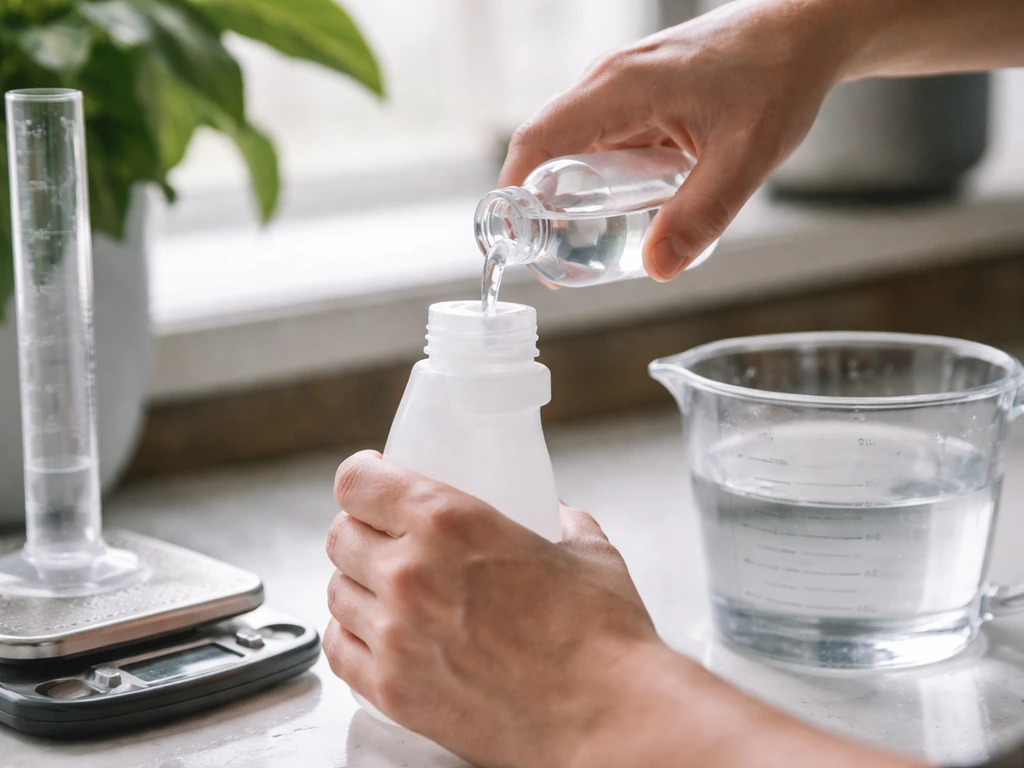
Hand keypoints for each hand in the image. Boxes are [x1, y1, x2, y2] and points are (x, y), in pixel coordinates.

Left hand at [323, 450, 663, 767]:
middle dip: (361, 530)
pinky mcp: (392, 690)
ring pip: (337, 591)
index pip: (358, 482)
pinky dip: (354, 637)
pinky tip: (380, 635)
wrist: (606, 718)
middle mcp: (410, 573)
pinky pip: (340, 650)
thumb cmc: (602, 638)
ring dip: (358, 584)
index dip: (362, 478)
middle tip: (387, 539)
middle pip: (340, 535)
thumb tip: (555, 514)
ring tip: (388, 591)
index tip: (370, 483)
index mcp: (450, 522)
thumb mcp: (587, 552)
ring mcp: (395, 635)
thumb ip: (561, 522)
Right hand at [499, 0, 851, 281]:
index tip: (504, 240)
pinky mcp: (638, 95)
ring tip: (583, 246)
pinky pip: (601, 140)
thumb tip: (656, 269)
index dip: (511, 192)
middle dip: (538, 207)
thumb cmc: (778, 80)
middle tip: (553, 261)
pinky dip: (596, 178)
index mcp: (621, 88)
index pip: (539, 140)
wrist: (805, 32)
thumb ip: (702, 214)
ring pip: (573, 146)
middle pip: (547, 148)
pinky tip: (620, 210)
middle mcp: (609, 82)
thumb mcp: (745, 157)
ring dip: (568, 194)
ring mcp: (622, 87)